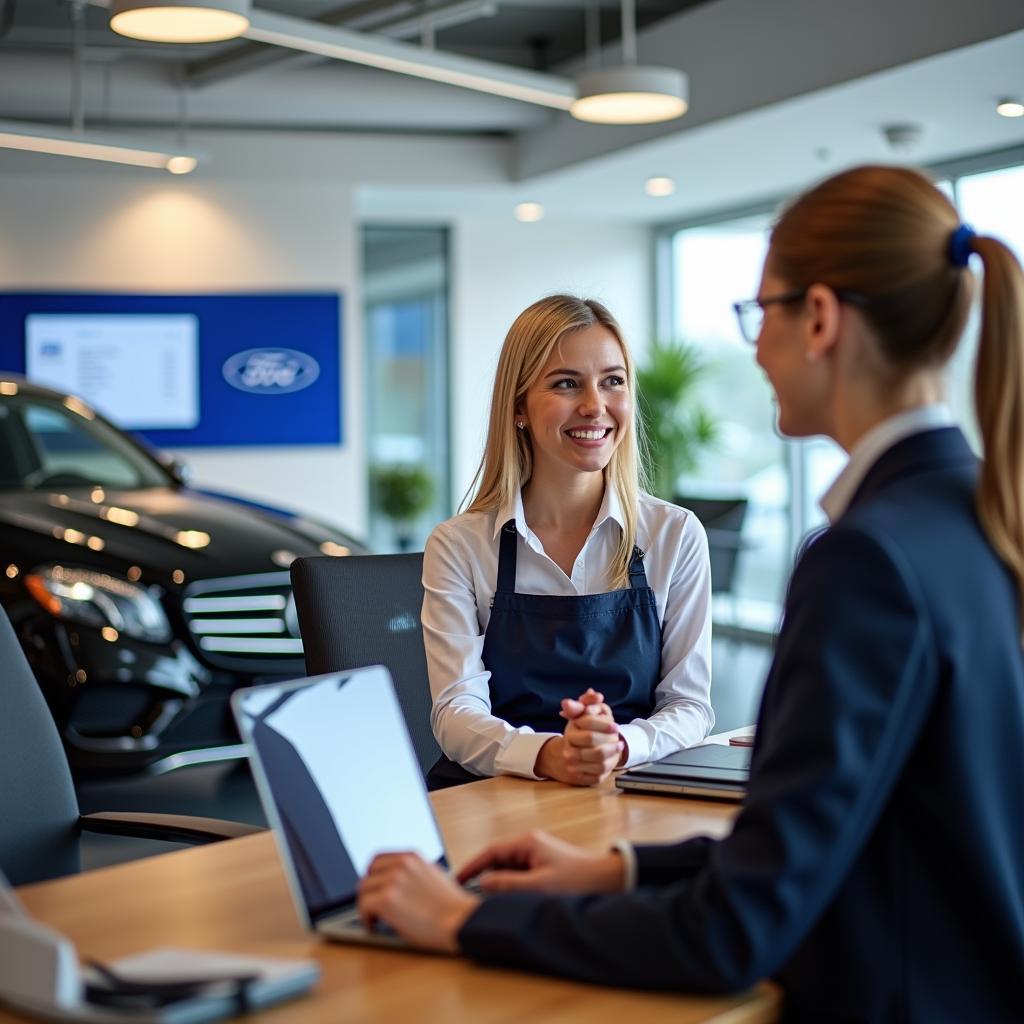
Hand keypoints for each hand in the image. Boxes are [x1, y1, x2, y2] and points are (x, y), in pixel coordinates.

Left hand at [357, 852, 480, 952]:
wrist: (461, 920)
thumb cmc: (452, 906)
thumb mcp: (433, 875)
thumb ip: (414, 873)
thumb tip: (398, 881)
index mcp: (411, 857)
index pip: (378, 859)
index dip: (372, 875)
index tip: (372, 885)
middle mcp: (400, 865)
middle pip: (368, 874)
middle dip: (369, 890)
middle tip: (371, 904)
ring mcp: (392, 881)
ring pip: (363, 890)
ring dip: (366, 905)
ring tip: (373, 918)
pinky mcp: (386, 901)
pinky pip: (363, 907)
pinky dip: (366, 918)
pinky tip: (373, 926)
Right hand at [457, 830, 625, 894]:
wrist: (609, 881)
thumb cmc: (578, 880)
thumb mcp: (539, 885)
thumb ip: (508, 885)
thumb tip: (482, 884)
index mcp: (527, 842)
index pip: (490, 852)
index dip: (471, 866)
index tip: (456, 879)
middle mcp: (530, 845)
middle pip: (497, 861)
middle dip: (483, 878)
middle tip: (468, 896)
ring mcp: (537, 856)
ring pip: (508, 870)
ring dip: (498, 885)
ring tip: (487, 903)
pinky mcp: (544, 867)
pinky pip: (519, 876)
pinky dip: (511, 887)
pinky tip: (508, 901)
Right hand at [542, 688, 625, 784]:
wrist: (563, 756)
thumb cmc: (576, 732)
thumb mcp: (580, 714)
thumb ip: (587, 702)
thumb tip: (593, 692)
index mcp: (570, 733)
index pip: (589, 729)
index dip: (605, 726)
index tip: (615, 726)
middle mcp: (568, 750)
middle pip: (596, 749)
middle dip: (611, 744)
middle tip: (619, 740)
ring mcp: (573, 766)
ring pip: (599, 764)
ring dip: (613, 756)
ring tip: (618, 748)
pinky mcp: (579, 778)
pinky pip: (597, 776)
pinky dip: (607, 768)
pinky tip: (611, 760)